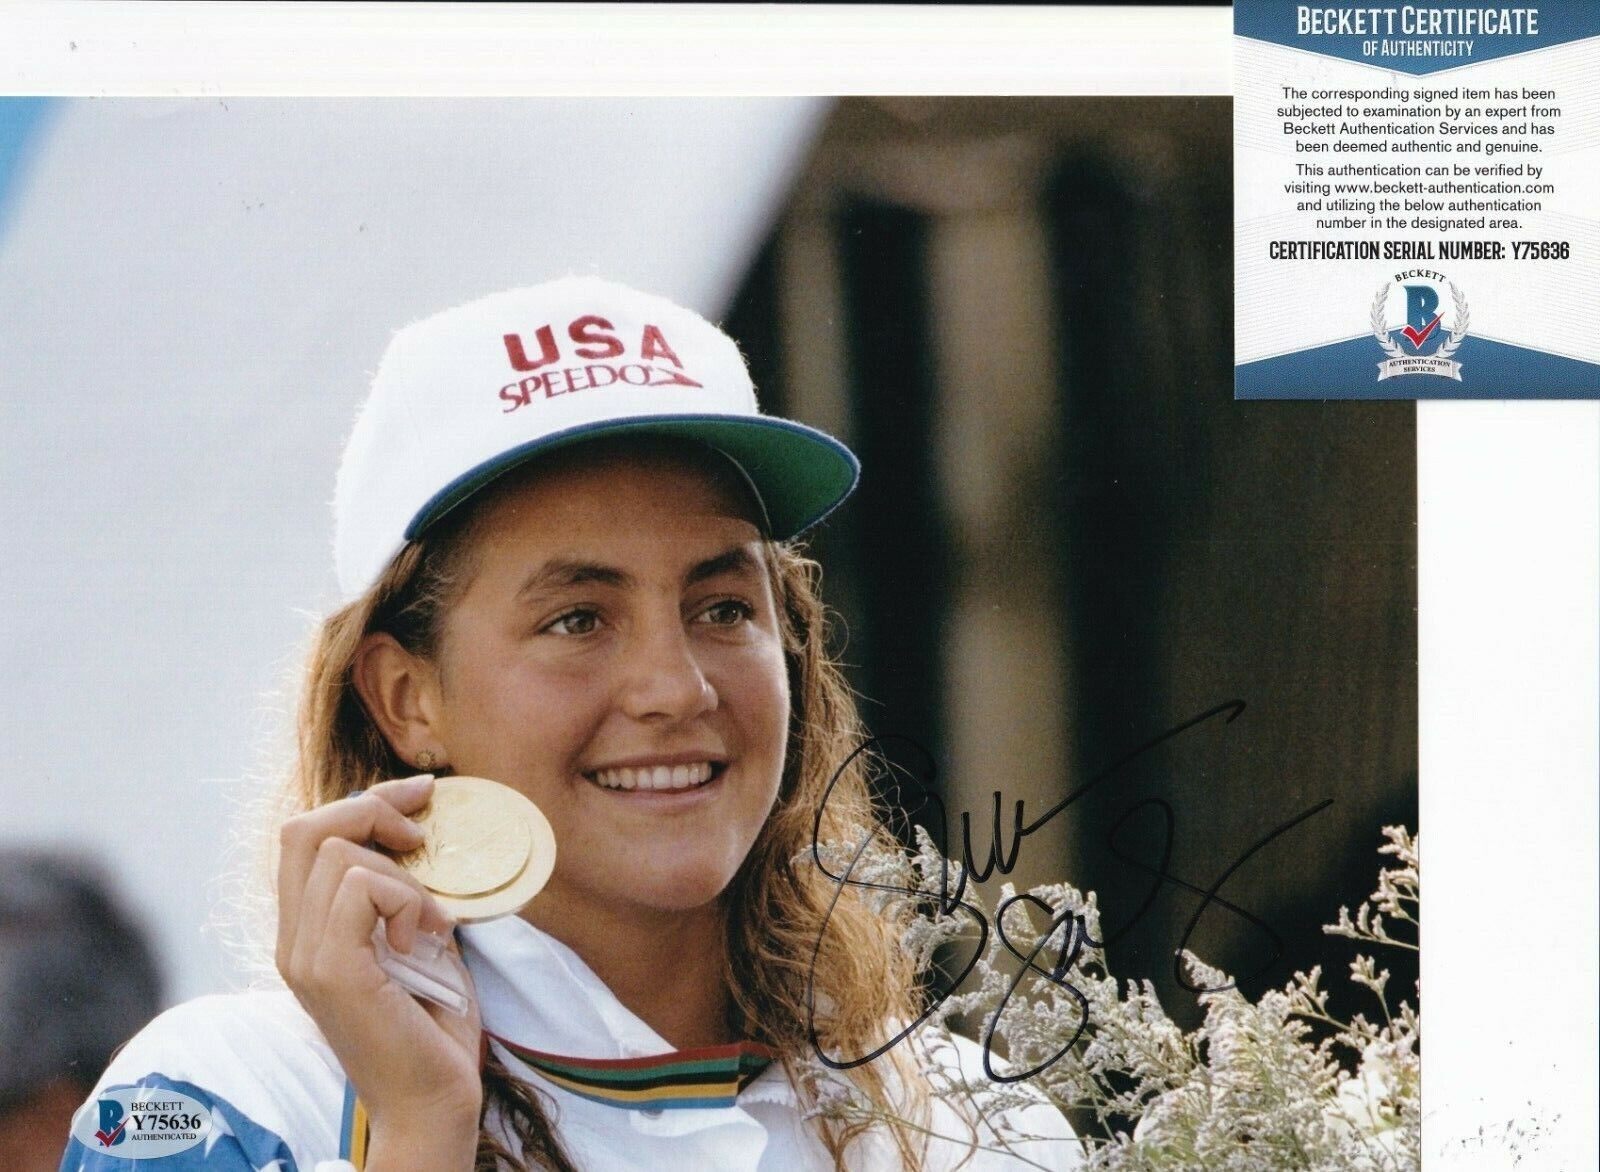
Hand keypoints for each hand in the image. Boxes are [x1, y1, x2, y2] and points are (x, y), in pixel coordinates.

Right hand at [276, 775, 482, 1158]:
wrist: (431, 1100)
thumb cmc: (433, 1024)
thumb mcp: (417, 939)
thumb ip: (401, 892)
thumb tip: (423, 830)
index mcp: (306, 930)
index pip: (305, 835)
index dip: (364, 801)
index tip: (421, 796)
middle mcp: (292, 940)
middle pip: (303, 829)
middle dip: (373, 810)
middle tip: (423, 837)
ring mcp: (304, 956)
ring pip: (338, 854)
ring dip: (403, 875)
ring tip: (432, 922)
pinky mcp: (331, 970)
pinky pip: (359, 888)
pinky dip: (404, 898)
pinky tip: (423, 939)